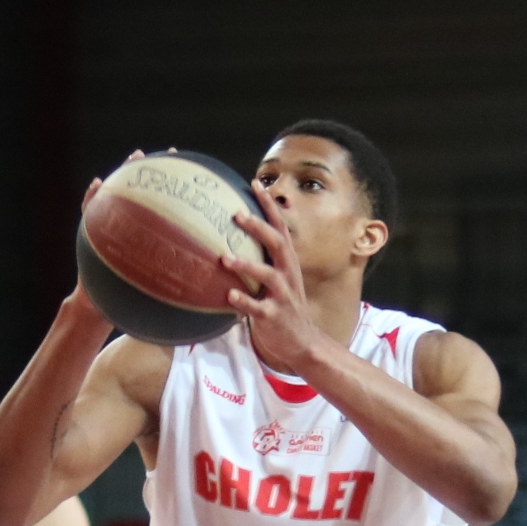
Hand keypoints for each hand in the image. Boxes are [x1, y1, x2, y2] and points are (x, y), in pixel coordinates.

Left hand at [223, 209, 329, 376]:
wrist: (301, 341)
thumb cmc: (280, 304)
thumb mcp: (276, 278)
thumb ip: (261, 259)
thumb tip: (230, 237)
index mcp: (287, 262)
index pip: (280, 227)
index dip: (269, 205)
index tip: (255, 184)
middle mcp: (288, 273)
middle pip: (277, 244)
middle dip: (259, 227)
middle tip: (236, 215)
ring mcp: (283, 295)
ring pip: (268, 275)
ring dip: (247, 265)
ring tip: (225, 257)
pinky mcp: (275, 316)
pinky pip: (258, 308)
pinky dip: (244, 301)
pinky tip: (228, 295)